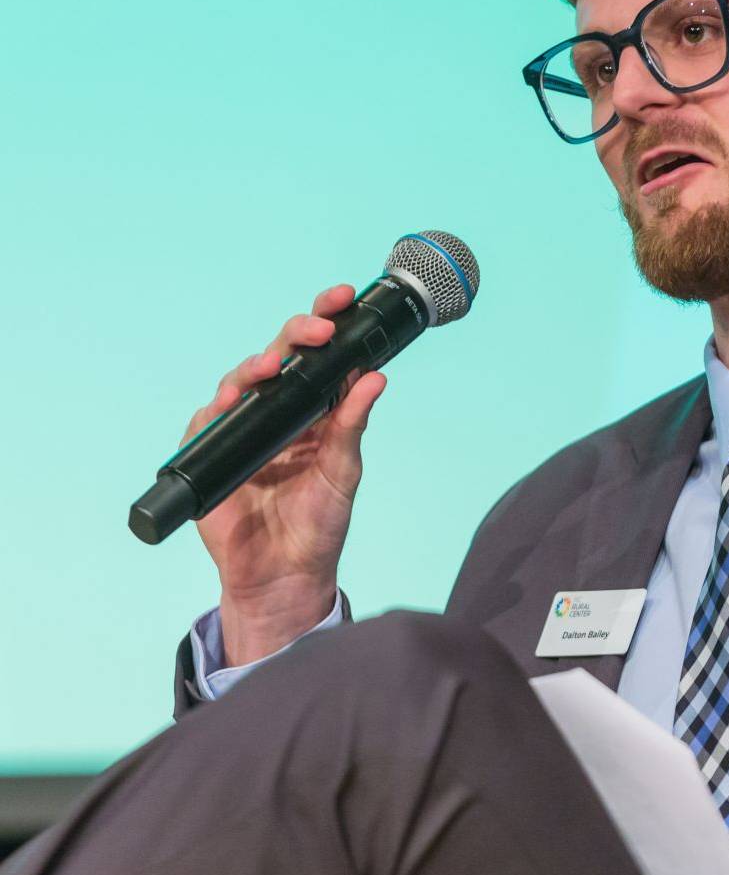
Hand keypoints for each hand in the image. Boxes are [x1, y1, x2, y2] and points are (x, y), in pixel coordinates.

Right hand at [183, 283, 386, 664]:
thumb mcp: (343, 470)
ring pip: (240, 381)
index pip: (318, 355)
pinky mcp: (211, 454)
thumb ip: (352, 424)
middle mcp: (277, 411)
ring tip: (269, 368)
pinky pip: (207, 423)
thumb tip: (376, 377)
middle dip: (297, 333)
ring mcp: (242, 430)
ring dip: (254, 369)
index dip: (325, 323)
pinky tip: (229, 403)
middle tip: (317, 328)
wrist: (286, 575)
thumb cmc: (319, 523)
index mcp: (313, 408)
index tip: (342, 298)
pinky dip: (216, 409)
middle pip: (280, 356)